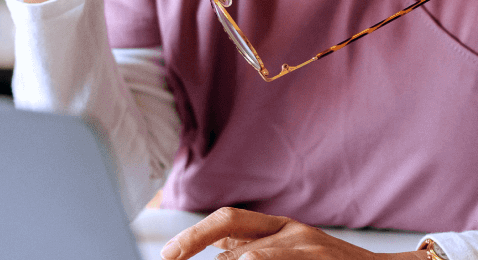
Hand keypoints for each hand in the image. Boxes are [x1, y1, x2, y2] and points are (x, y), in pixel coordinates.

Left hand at [159, 207, 426, 259]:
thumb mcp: (295, 249)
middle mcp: (294, 235)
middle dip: (200, 246)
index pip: (229, 221)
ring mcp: (308, 252)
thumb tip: (216, 250)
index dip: (194, 237)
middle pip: (235, 242)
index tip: (168, 256)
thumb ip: (256, 246)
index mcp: (283, 228)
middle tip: (173, 259)